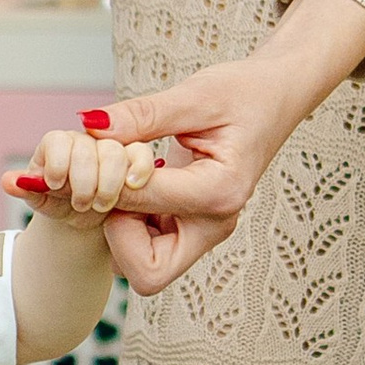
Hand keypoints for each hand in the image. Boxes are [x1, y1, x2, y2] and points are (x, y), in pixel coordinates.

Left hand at [8, 126, 157, 221]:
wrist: (83, 215)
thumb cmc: (59, 202)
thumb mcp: (42, 200)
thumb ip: (27, 189)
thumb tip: (8, 181)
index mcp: (58, 144)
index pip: (57, 141)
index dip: (58, 163)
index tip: (56, 185)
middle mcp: (84, 141)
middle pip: (87, 147)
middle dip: (84, 180)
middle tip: (80, 203)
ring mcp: (110, 147)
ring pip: (114, 150)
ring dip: (109, 182)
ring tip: (101, 204)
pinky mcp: (134, 157)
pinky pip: (140, 153)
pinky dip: (138, 168)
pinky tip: (132, 185)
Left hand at [92, 0, 364, 292]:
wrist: (274, 98)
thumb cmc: (242, 93)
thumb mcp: (193, 96)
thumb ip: (142, 115)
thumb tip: (90, 127)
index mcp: (219, 192)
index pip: (142, 203)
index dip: (108, 179)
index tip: (94, 151)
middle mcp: (214, 224)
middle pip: (146, 270)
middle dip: (116, 231)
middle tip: (111, 181)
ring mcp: (204, 231)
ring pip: (143, 266)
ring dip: (119, 228)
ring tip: (119, 176)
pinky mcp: (191, 226)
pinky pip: (147, 247)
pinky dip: (127, 221)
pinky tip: (128, 181)